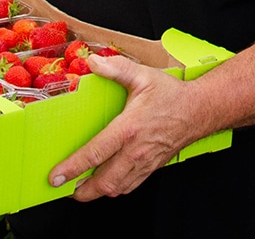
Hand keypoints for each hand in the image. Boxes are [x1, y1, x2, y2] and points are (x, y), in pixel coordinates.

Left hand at [49, 54, 206, 200]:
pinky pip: (129, 186)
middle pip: (103, 182)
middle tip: (63, 188)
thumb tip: (93, 62)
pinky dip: (114, 189)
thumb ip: (117, 68)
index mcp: (128, 128)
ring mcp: (144, 162)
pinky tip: (106, 181)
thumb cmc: (172, 95)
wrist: (199, 110)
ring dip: (96, 192)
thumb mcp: (143, 76)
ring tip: (81, 188)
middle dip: (80, 191)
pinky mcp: (151, 167)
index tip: (55, 177)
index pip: (95, 154)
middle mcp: (135, 150)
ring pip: (115, 188)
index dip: (72, 168)